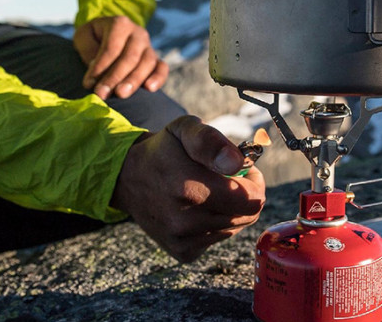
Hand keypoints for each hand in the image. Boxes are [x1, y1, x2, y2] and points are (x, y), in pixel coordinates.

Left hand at [73, 16, 168, 99]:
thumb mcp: (83, 36)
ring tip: (121, 95)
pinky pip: (162, 68)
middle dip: (115, 77)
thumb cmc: (93, 37)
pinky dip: (158, 78)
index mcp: (120, 24)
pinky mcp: (156, 59)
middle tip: (102, 94)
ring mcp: (149, 46)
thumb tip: (96, 68)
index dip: (100, 67)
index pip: (111, 48)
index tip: (88, 84)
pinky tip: (149, 89)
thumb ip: (88, 50)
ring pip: (147, 63)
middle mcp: (138, 33)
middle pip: (130, 57)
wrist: (108, 35)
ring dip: (134, 81)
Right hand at [111, 116, 265, 262]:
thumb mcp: (184, 129)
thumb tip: (236, 163)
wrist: (127, 178)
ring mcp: (184, 240)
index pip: (251, 199)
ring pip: (235, 227)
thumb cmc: (163, 150)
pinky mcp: (183, 252)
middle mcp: (186, 220)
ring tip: (208, 190)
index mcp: (189, 188)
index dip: (255, 181)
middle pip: (247, 215)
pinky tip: (197, 208)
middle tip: (225, 178)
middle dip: (244, 194)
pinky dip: (216, 224)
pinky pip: (219, 239)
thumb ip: (211, 141)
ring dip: (230, 209)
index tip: (243, 169)